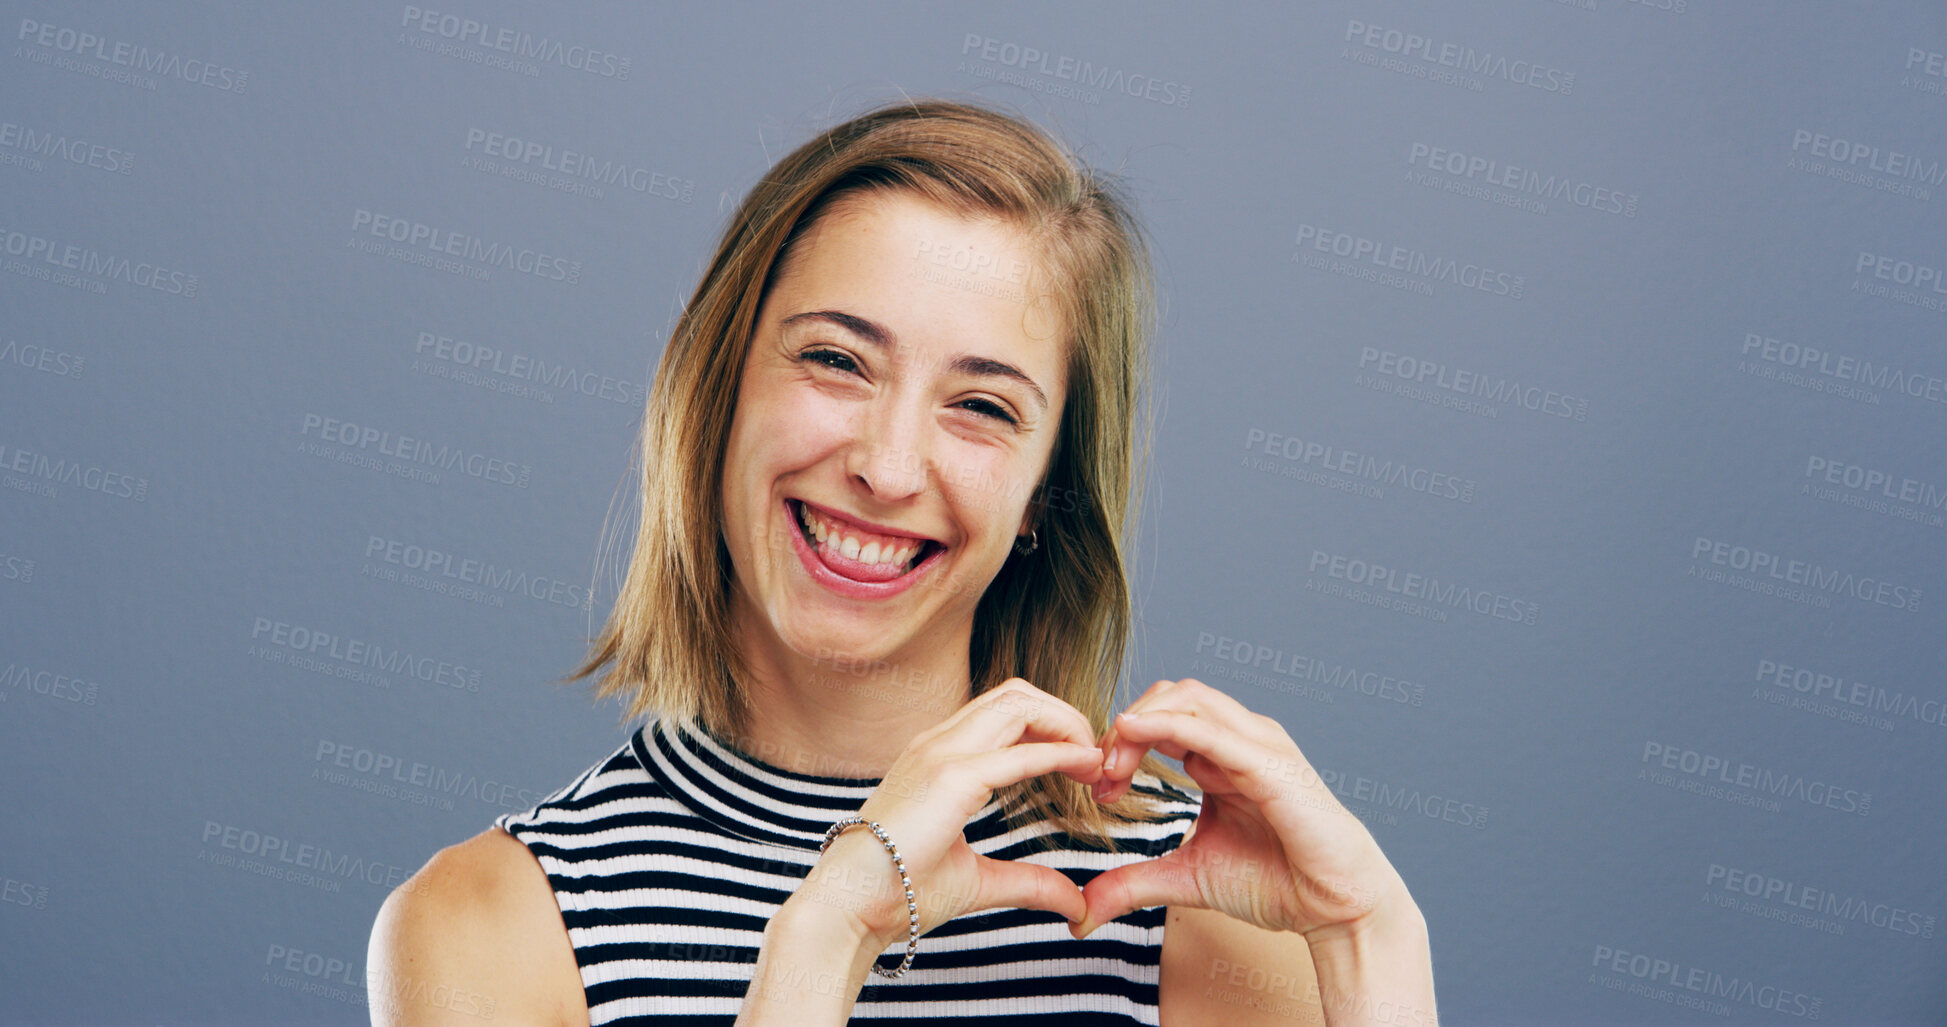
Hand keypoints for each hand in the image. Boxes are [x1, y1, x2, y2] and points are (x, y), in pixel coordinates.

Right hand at [795, 678, 1105, 949]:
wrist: (851, 907)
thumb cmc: (898, 893)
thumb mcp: (978, 880)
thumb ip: (1029, 883)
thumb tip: (1076, 904)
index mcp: (938, 755)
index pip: (1005, 709)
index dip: (1053, 726)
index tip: (1085, 763)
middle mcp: (938, 743)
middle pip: (1018, 693)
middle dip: (1066, 715)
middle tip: (1096, 757)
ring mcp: (940, 753)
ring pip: (1018, 702)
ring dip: (1066, 724)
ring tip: (1092, 761)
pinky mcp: (950, 778)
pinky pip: (1020, 751)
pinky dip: (1060, 753)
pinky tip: (1085, 769)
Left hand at [1075, 678, 1408, 940]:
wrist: (1335, 908)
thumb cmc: (1277, 882)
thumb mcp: (1187, 878)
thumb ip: (1135, 882)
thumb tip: (1082, 910)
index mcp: (1221, 756)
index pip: (1159, 718)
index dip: (1120, 742)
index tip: (1098, 788)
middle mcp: (1240, 739)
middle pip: (1168, 697)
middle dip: (1123, 726)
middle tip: (1100, 775)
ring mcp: (1258, 746)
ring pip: (1188, 698)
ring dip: (1138, 721)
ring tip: (1113, 765)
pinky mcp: (1270, 765)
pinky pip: (1211, 731)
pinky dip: (1166, 726)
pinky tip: (1132, 734)